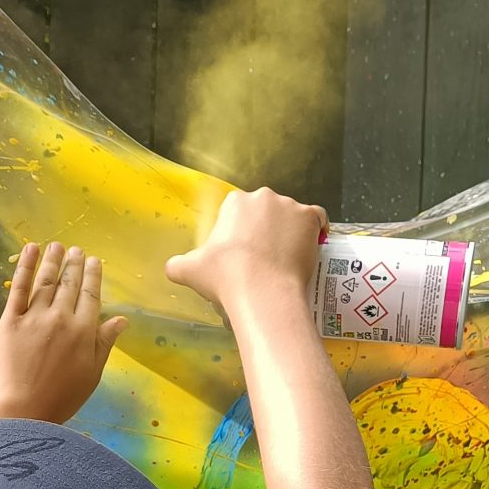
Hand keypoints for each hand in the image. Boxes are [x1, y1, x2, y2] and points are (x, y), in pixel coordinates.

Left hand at [0, 242, 126, 424]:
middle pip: (70, 284)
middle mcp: (60, 318)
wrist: (23, 409)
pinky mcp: (10, 320)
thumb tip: (121, 319)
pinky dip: (25, 266)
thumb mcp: (92, 373)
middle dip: (75, 264)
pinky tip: (30, 250)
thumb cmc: (62, 397)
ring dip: (53, 260)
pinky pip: (19, 288)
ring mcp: (34, 317)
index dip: (93, 276)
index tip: (95, 261)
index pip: (91, 295)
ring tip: (57, 245)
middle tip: (77, 249)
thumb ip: (105, 343)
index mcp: (83, 331)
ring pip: (46, 281)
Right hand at [166, 188, 326, 313]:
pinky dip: (315, 230)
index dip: (241, 233)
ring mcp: (290, 206)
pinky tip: (311, 247)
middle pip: (266, 212)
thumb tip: (172, 268)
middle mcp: (263, 197)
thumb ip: (178, 265)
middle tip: (264, 260)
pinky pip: (317, 219)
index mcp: (234, 203)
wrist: (262, 291)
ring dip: (289, 233)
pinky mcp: (310, 219)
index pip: (239, 212)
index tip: (242, 254)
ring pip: (291, 216)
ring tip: (286, 261)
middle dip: (266, 231)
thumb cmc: (225, 278)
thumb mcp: (190, 270)